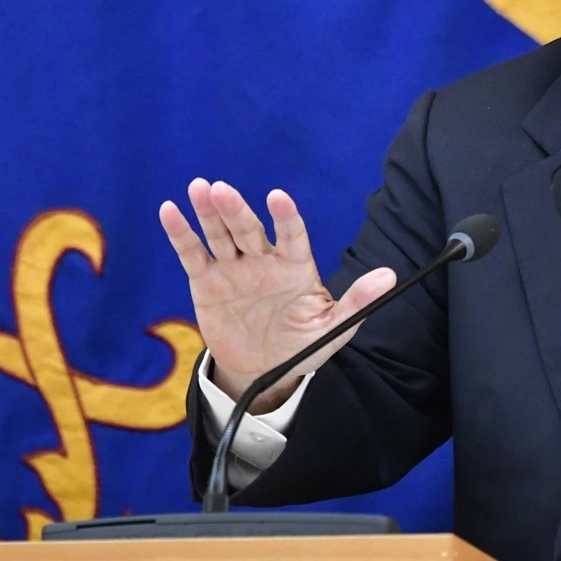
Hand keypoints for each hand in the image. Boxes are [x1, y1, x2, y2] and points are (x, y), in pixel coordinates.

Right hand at [160, 178, 395, 412]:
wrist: (263, 371)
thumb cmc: (302, 346)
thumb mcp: (332, 329)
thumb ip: (357, 302)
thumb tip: (390, 276)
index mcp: (295, 266)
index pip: (291, 236)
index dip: (285, 217)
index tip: (278, 198)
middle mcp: (263, 260)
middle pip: (248, 230)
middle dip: (236, 210)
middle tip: (222, 189)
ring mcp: (234, 268)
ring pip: (220, 235)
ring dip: (209, 213)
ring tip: (199, 189)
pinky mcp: (207, 281)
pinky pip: (193, 254)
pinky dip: (181, 234)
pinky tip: (170, 211)